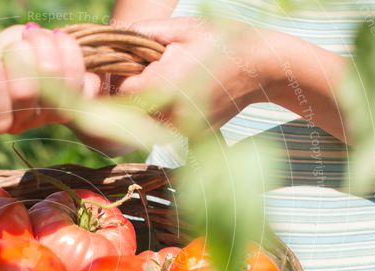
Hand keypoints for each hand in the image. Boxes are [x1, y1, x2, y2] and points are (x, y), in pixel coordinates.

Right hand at [0, 23, 101, 134]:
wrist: (41, 48)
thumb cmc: (5, 55)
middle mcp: (25, 121)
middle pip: (24, 93)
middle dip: (20, 55)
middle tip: (21, 41)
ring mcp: (53, 114)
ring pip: (56, 81)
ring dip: (45, 46)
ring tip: (38, 35)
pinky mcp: (80, 101)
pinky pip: (84, 82)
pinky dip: (71, 53)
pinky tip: (60, 43)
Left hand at [117, 18, 285, 128]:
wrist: (261, 68)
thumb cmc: (220, 42)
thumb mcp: (181, 28)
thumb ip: (142, 33)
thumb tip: (113, 40)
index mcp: (164, 86)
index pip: (122, 89)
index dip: (123, 74)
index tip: (136, 62)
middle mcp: (170, 114)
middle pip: (130, 109)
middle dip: (134, 91)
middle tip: (153, 71)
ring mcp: (180, 130)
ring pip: (144, 121)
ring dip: (146, 104)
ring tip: (170, 82)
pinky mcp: (188, 138)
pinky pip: (162, 128)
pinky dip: (163, 114)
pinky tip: (181, 95)